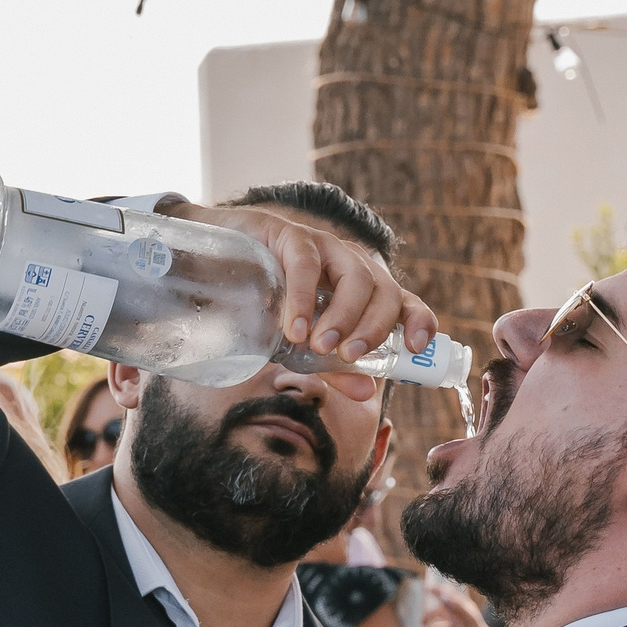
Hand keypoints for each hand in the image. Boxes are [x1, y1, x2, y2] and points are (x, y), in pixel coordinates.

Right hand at [174, 201, 435, 362]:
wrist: (208, 265)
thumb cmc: (261, 308)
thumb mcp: (299, 346)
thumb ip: (332, 367)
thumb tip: (368, 391)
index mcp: (361, 291)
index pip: (404, 301)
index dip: (419, 320)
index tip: (416, 347)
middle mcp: (350, 265)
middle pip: (385, 291)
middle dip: (374, 328)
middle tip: (348, 356)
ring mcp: (323, 246)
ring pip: (356, 276)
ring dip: (345, 315)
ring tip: (320, 346)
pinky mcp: (289, 234)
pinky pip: (307, 264)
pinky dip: (305, 298)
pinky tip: (295, 327)